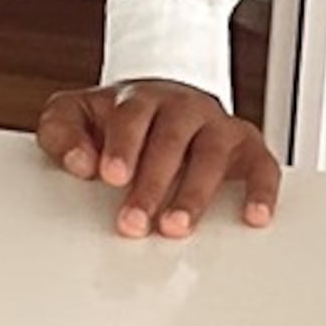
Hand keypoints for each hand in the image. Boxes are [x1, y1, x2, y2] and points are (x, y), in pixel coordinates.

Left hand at [35, 79, 281, 238]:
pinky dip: (262, 190)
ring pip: (212, 154)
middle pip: (171, 139)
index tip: (110, 175)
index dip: (123, 145)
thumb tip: (80, 161)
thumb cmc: (117, 120)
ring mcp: (216, 126)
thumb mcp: (75, 114)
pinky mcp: (246, 147)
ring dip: (194, 193)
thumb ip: (63, 132)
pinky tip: (254, 215)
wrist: (161, 102)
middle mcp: (182, 108)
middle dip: (152, 183)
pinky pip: (262, 165)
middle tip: (134, 220)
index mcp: (139, 99)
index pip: (132, 117)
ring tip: (176, 226)